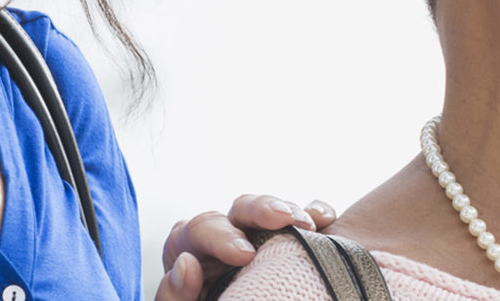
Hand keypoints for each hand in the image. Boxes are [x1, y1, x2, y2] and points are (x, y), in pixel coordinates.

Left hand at [153, 195, 338, 300]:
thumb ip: (176, 294)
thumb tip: (186, 265)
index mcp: (195, 251)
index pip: (200, 230)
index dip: (221, 237)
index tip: (245, 255)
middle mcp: (228, 236)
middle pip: (239, 209)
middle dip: (260, 209)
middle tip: (281, 219)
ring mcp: (263, 234)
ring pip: (271, 207)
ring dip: (289, 209)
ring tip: (306, 224)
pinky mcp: (295, 237)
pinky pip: (307, 214)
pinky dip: (316, 212)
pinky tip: (323, 220)